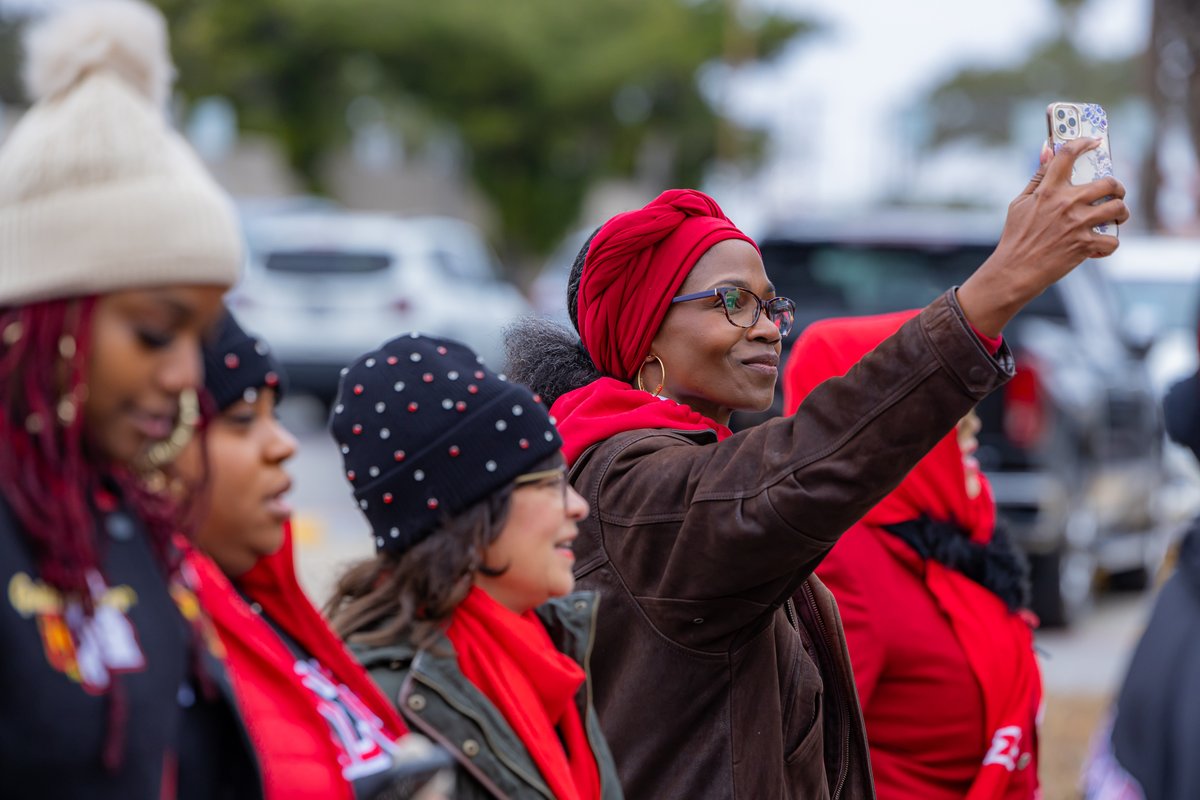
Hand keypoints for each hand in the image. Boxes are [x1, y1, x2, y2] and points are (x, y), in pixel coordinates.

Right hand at [957, 137, 1129, 336]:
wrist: (1015, 271)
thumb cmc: (1016, 237)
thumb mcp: (1020, 204)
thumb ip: (1038, 177)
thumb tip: (1047, 149)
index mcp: (1049, 190)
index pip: (1068, 155)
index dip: (1083, 142)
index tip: (1094, 141)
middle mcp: (1067, 204)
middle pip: (1109, 183)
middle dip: (1117, 187)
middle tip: (1114, 194)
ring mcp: (1078, 224)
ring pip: (1118, 208)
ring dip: (1122, 212)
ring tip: (1116, 217)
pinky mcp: (1085, 246)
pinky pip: (1113, 241)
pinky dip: (1109, 245)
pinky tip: (1099, 246)